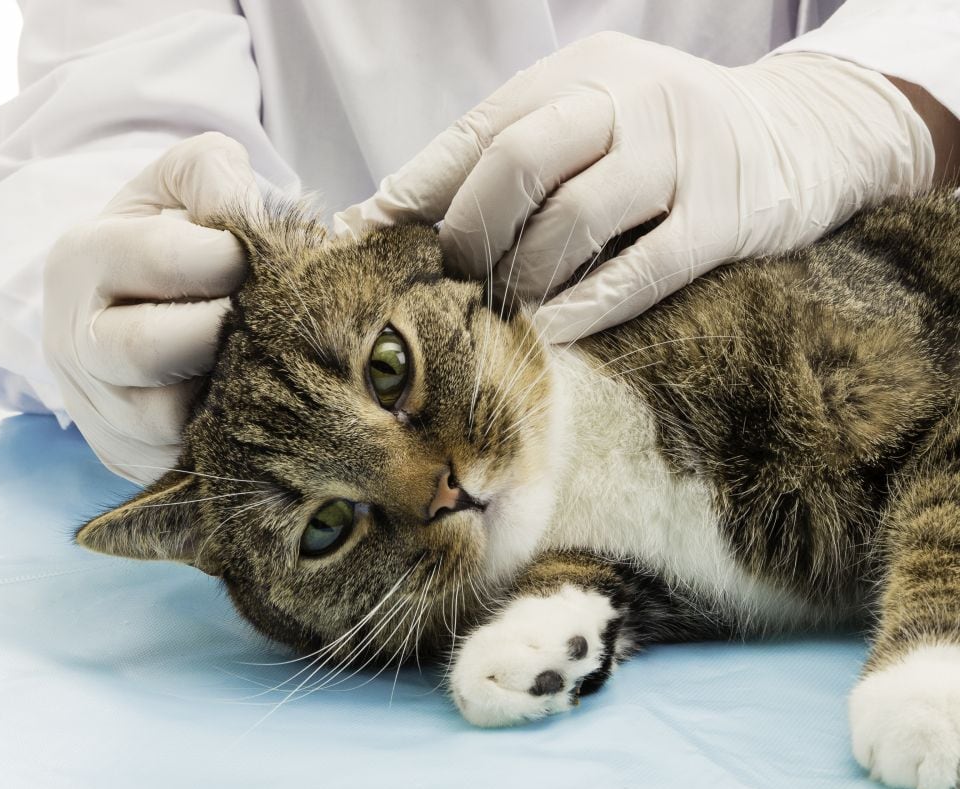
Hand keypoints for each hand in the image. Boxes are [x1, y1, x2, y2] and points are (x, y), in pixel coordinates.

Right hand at [44, 133, 259, 483]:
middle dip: (222, 331)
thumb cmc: (169, 238)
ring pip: (167, 420)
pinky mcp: (128, 460)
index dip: (228, 256)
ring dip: (228, 392)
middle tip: (266, 317)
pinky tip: (254, 404)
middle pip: (149, 349)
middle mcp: (74, 342)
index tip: (260, 257)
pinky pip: (184, 461)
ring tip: (263, 361)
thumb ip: (212, 172)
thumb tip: (241, 210)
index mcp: (81, 260)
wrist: (131, 310)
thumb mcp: (180, 183)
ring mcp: (97, 411)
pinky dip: (228, 437)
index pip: (157, 258)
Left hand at [334, 32, 933, 341]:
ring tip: (505, 308)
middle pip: (518, 162)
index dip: (419, 189)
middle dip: (468, 233)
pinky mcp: (725, 217)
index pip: (479, 128)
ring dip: (523, 278)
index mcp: (581, 71)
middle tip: (452, 281)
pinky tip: (552, 333)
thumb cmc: (664, 140)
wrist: (802, 133)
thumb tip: (397, 216)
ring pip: (573, 221)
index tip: (370, 237)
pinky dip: (584, 309)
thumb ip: (514, 152)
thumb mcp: (592, 117)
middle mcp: (630, 100)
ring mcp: (681, 155)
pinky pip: (639, 272)